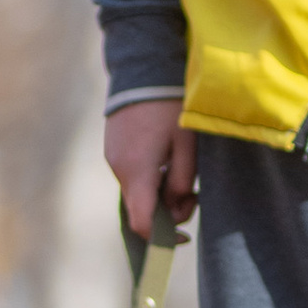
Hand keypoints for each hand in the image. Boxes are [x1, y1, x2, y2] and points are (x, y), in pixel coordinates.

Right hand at [104, 98, 199, 237]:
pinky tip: (166, 160)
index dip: (162, 238)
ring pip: (138, 192)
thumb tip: (177, 204)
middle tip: (194, 194)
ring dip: (159, 193)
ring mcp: (113, 159)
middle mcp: (119, 169)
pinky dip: (150, 179)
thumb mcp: (187, 145)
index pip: (143, 222)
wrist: (144, 70)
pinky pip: (132, 176)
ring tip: (182, 170)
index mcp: (138, 172)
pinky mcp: (113, 149)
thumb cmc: (171, 106)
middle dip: (168, 210)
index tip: (183, 237)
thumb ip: (182, 180)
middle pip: (141, 208)